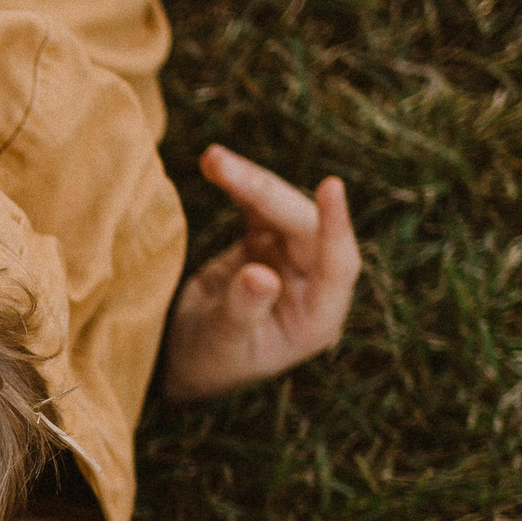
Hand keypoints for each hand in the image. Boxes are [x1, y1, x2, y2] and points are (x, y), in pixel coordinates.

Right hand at [162, 146, 359, 400]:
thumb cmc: (205, 361)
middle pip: (303, 227)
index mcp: (317, 321)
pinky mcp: (266, 243)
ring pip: (280, 209)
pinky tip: (216, 165)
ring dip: (248, 181)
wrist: (183, 356)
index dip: (336, 225)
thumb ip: (243, 311)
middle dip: (265, 193)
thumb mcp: (221, 343)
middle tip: (219, 164)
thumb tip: (261, 275)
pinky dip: (240, 186)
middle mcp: (312, 286)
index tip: (330, 185)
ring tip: (212, 159)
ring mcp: (291, 260)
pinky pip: (259, 207)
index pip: (338, 266)